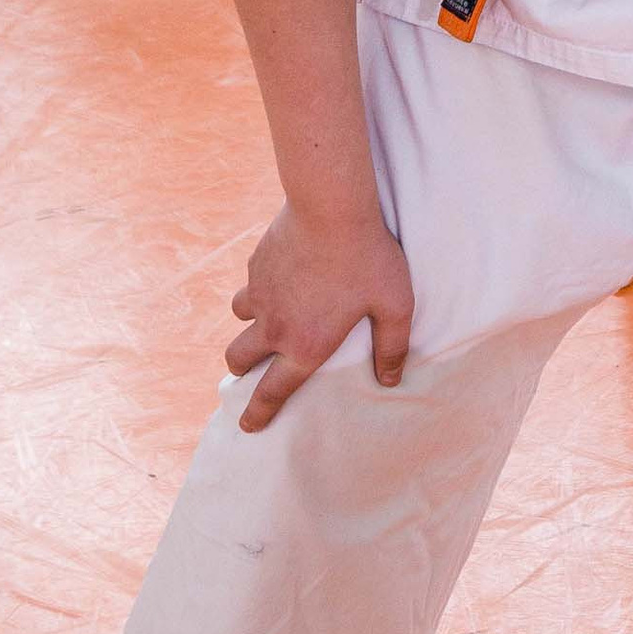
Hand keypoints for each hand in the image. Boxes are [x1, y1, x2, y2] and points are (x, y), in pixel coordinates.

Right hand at [226, 195, 414, 426]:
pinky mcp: (256, 265)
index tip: (247, 426)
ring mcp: (260, 293)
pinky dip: (258, 288)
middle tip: (250, 369)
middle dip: (242, 370)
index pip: (274, 390)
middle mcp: (274, 325)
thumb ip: (392, 347)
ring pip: (238, 318)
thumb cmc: (368, 258)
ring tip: (266, 317)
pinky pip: (249, 284)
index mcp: (305, 345)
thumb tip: (390, 380)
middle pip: (238, 359)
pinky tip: (279, 276)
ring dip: (247, 324)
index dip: (258, 412)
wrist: (331, 207)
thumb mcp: (394, 306)